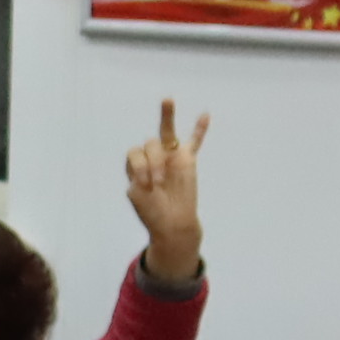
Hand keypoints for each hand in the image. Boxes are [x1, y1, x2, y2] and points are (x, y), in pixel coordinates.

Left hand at [124, 100, 209, 289]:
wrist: (171, 224)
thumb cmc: (151, 211)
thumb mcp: (136, 193)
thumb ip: (139, 173)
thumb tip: (149, 160)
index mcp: (136, 165)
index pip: (134, 152)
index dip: (140, 166)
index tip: (146, 185)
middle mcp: (152, 156)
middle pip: (150, 143)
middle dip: (153, 161)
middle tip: (158, 181)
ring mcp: (170, 156)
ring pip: (168, 132)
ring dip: (166, 124)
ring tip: (166, 117)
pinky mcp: (188, 160)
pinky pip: (195, 141)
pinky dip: (200, 129)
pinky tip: (205, 115)